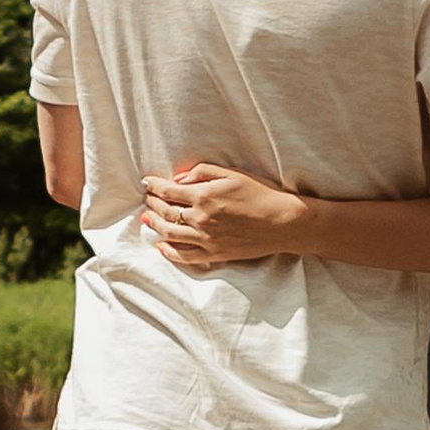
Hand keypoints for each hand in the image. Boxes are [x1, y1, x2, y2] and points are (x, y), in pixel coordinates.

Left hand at [139, 161, 303, 269]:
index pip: (168, 191)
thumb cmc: (260, 193)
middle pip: (166, 213)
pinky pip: (185, 256)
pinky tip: (161, 246)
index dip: (154, 186)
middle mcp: (200, 219)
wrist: (282, 222)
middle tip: (148, 199)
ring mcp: (206, 239)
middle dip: (153, 204)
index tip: (146, 183)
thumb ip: (202, 173)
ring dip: (155, 225)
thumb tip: (178, 179)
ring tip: (147, 219)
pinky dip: (169, 252)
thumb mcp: (231, 174)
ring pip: (170, 234)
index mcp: (203, 196)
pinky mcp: (214, 253)